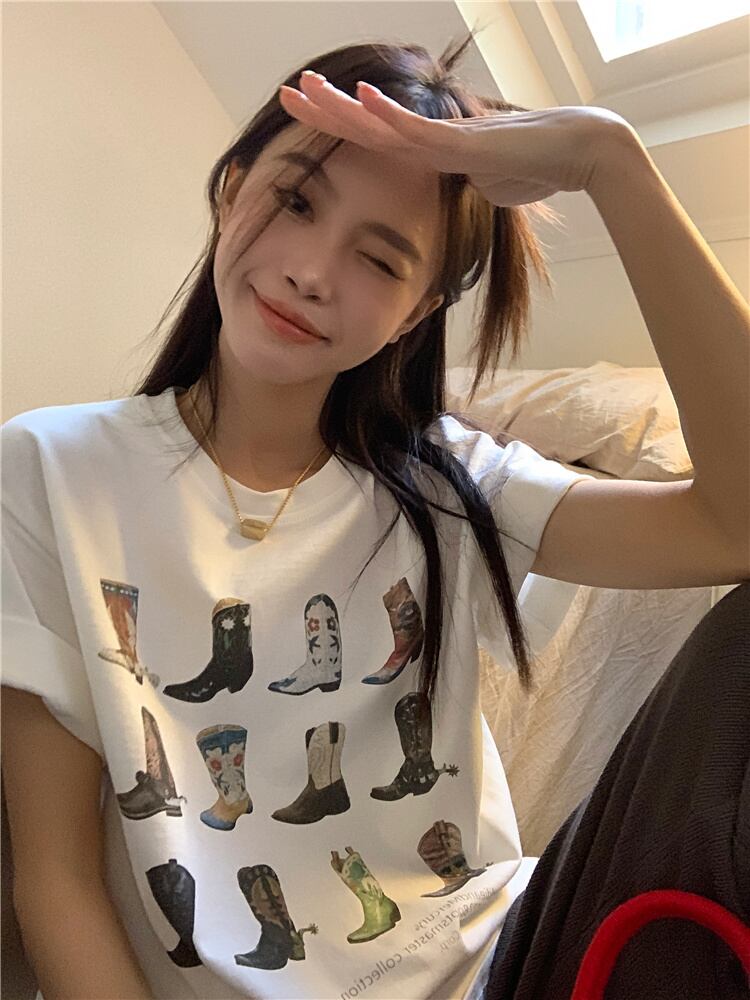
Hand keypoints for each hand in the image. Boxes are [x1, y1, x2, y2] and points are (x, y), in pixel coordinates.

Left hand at [279, 72, 631, 207]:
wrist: (579, 154)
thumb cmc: (536, 167)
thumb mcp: (487, 184)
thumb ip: (463, 184)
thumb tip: (460, 190)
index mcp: (430, 150)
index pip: (374, 138)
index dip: (338, 126)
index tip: (306, 116)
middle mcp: (431, 138)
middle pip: (367, 124)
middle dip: (325, 110)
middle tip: (287, 92)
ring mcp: (446, 138)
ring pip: (384, 123)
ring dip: (344, 108)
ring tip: (306, 89)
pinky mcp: (467, 144)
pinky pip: (421, 132)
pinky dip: (391, 117)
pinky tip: (363, 100)